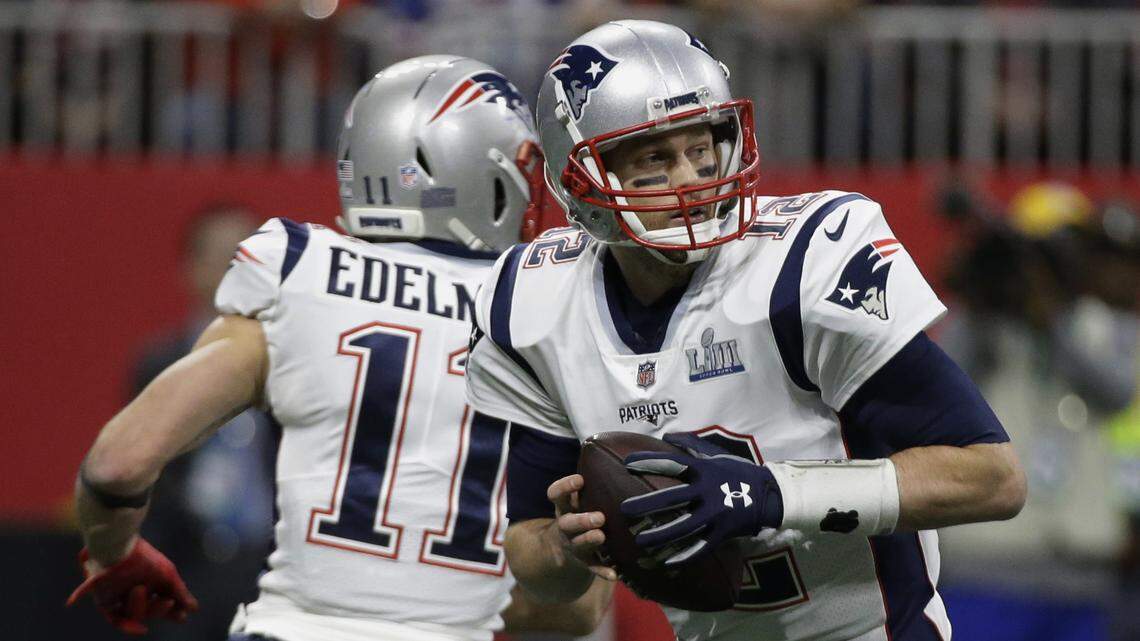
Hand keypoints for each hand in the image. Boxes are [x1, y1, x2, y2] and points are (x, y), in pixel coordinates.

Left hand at [66, 538, 198, 634]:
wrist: (119, 551)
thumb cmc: (144, 559)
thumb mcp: (168, 575)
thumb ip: (180, 592)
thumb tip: (194, 609)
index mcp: (150, 580)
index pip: (162, 600)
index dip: (172, 610)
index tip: (182, 616)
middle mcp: (135, 589)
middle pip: (150, 610)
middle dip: (160, 610)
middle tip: (170, 606)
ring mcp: (120, 595)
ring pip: (135, 614)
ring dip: (141, 606)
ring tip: (139, 588)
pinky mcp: (105, 601)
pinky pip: (117, 620)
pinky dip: (129, 626)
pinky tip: (143, 630)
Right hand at [546, 474, 616, 581]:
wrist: (559, 550)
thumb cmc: (578, 513)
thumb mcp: (577, 499)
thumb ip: (591, 483)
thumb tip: (618, 451)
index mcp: (563, 507)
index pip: (556, 494)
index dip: (565, 486)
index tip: (581, 479)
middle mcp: (564, 526)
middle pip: (566, 522)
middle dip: (581, 519)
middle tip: (599, 517)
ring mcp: (572, 545)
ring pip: (577, 544)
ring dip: (589, 540)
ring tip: (601, 536)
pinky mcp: (583, 561)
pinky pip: (592, 567)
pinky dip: (602, 571)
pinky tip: (615, 574)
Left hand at [619, 432, 783, 565]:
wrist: (771, 495)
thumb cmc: (739, 472)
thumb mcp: (717, 454)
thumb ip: (692, 444)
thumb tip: (667, 434)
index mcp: (704, 470)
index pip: (672, 462)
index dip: (650, 461)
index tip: (627, 463)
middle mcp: (708, 491)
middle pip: (672, 498)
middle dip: (647, 504)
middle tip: (624, 509)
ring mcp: (716, 514)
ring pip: (683, 526)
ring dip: (661, 535)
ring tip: (640, 541)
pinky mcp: (724, 533)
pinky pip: (702, 547)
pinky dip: (685, 556)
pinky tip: (667, 563)